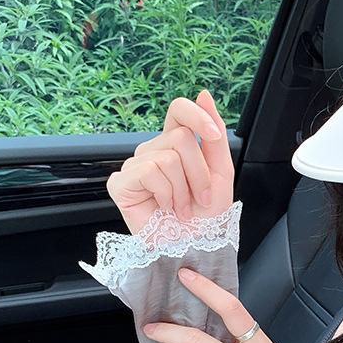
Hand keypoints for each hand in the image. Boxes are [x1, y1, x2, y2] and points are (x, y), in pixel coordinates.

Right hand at [106, 90, 234, 234]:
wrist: (194, 248)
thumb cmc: (206, 218)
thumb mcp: (220, 175)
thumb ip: (214, 137)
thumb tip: (204, 94)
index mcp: (176, 146)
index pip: (178, 110)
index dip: (197, 115)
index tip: (213, 136)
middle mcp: (153, 151)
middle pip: (181, 138)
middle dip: (199, 174)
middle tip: (198, 200)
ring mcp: (136, 166)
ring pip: (169, 157)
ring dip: (184, 190)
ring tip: (181, 208)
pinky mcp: (122, 183)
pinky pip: (150, 171)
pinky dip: (166, 194)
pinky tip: (165, 208)